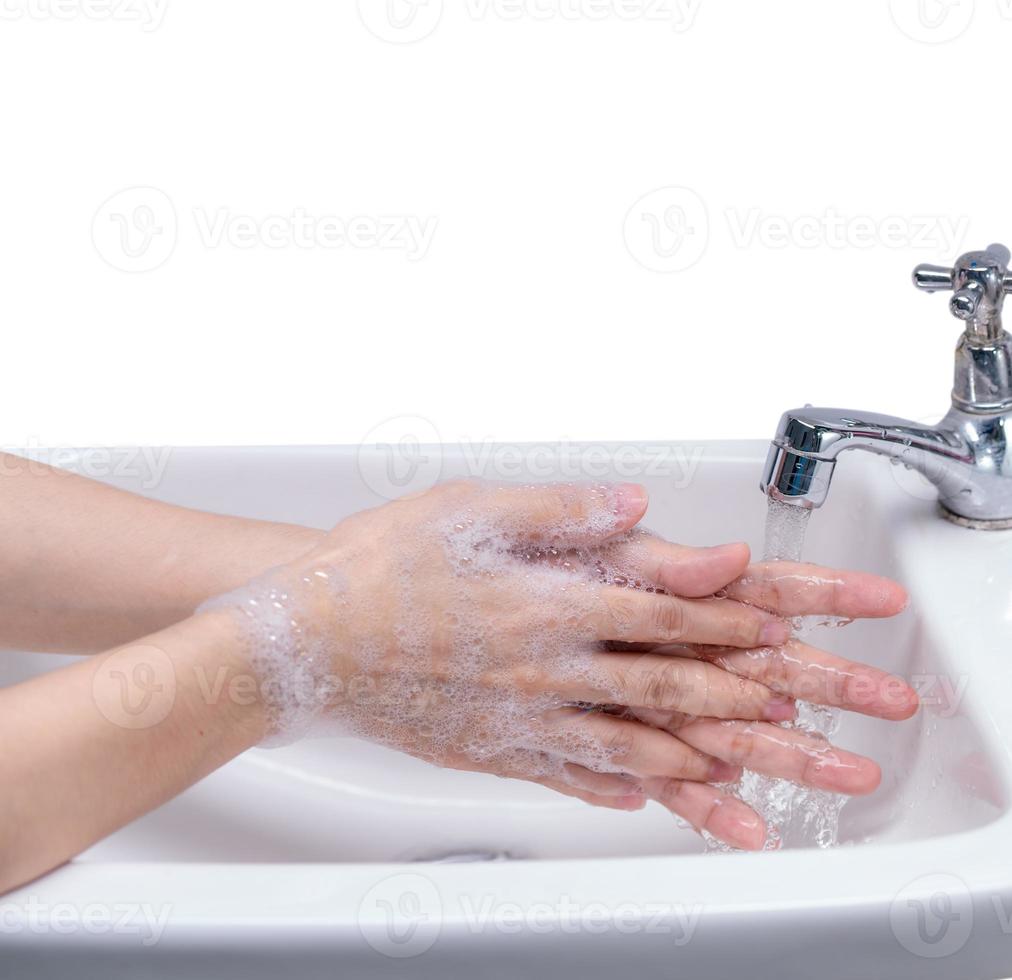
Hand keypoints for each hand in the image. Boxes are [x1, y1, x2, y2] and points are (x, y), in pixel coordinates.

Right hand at [211, 480, 915, 849]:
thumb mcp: (465, 508)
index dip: (736, 618)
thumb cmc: (376, 566)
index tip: (793, 627)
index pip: (668, 613)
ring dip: (711, 771)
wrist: (301, 640)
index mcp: (548, 602)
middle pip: (674, 690)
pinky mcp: (493, 749)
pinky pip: (570, 777)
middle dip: (760, 708)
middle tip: (822, 733)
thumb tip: (635, 506)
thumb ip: (560, 508)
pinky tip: (644, 802)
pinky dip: (618, 791)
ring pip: (637, 748)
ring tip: (768, 801)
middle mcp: (548, 669)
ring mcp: (523, 718)